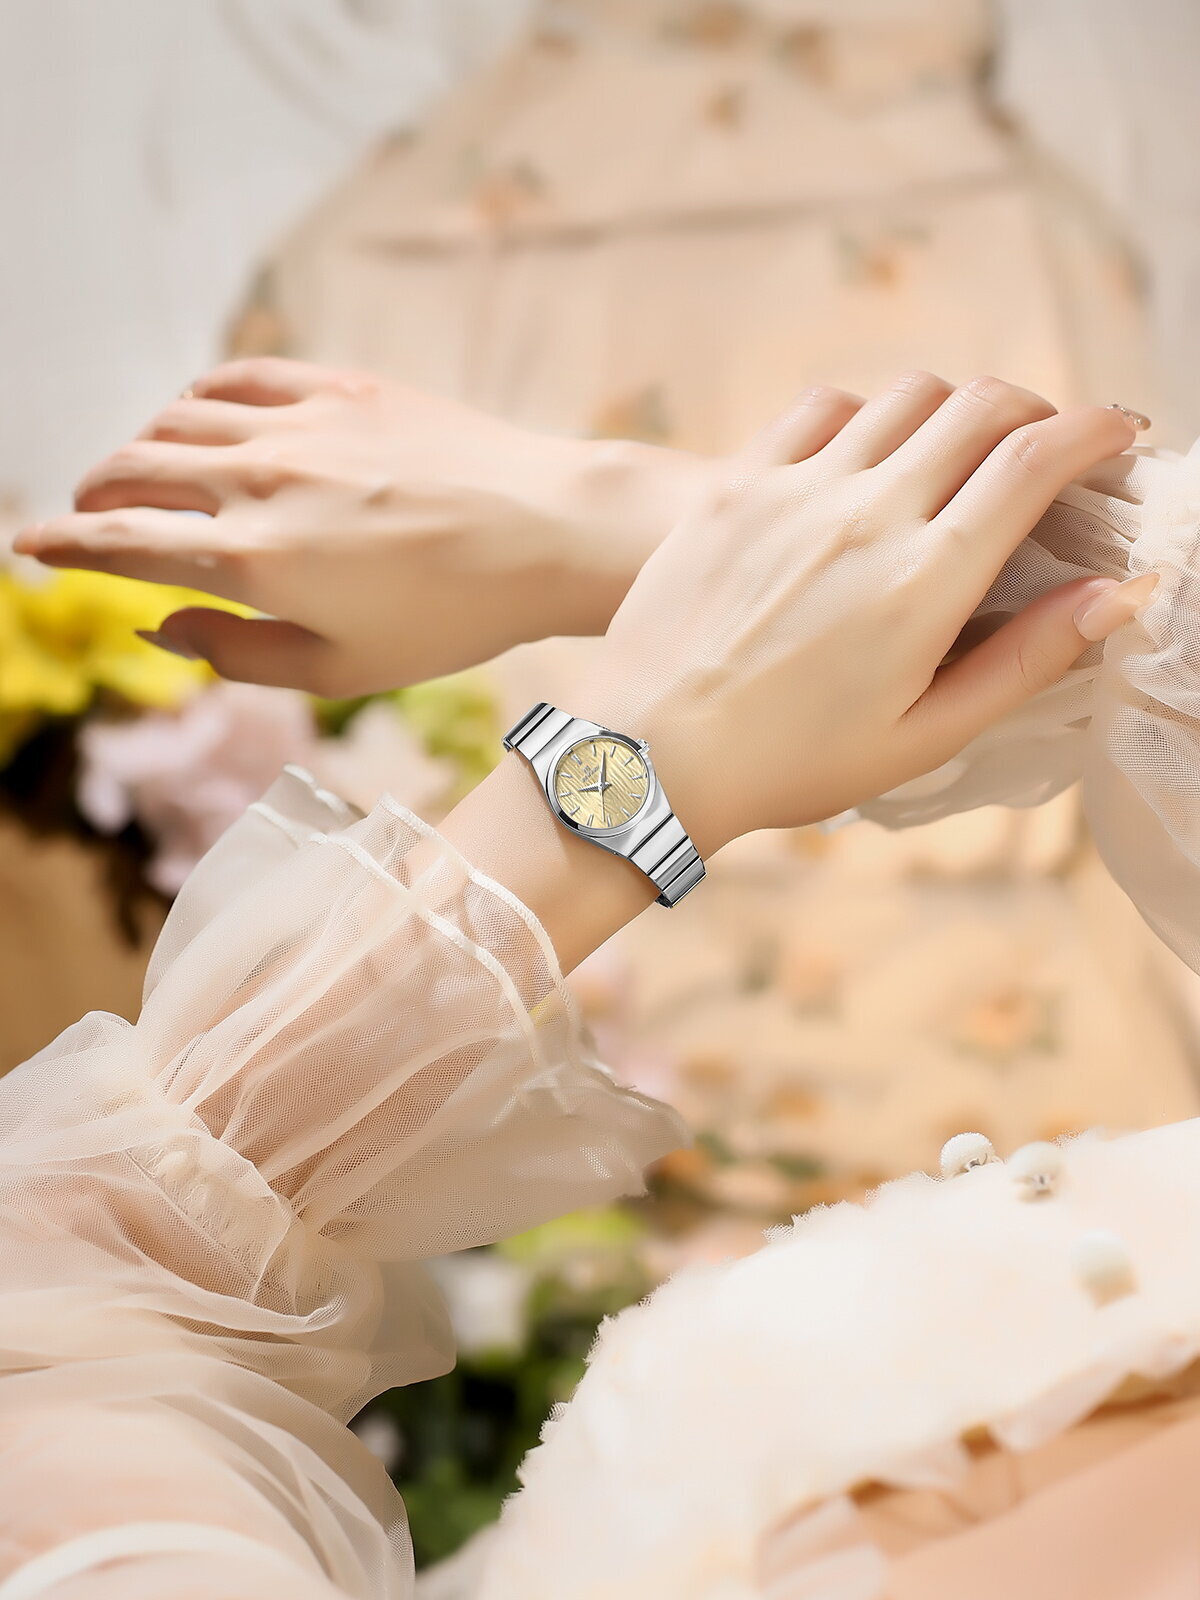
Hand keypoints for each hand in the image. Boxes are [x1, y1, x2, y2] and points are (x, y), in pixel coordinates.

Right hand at [12, 359, 716, 696]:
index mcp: (255, 561)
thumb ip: (239, 653)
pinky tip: (198, 417)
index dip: (62, 545)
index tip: (29, 546)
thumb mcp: (343, 669)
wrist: (546, 533)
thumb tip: (160, 625)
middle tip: (87, 515)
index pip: (121, 543)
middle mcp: (262, 483)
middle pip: (133, 470)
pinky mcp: (342, 389)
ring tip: (141, 473)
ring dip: (139, 447)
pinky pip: (240, 379)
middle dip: (92, 494)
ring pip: (177, 420)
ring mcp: (301, 427)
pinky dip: (199, 398)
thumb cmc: (452, 619)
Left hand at [572, 374, 1150, 857]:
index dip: (1093, 432)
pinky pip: (821, 406)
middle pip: (981, 405)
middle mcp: (864, 513)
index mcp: (923, 580)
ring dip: (955, 407)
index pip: (1034, 460)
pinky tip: (869, 451)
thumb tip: (1118, 592)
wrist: (651, 754)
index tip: (1119, 436)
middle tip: (1046, 446)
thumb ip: (1026, 658)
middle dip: (1035, 410)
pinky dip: (868, 411)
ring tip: (959, 450)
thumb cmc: (792, 762)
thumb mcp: (924, 733)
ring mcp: (793, 488)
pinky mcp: (735, 483)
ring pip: (906, 394)